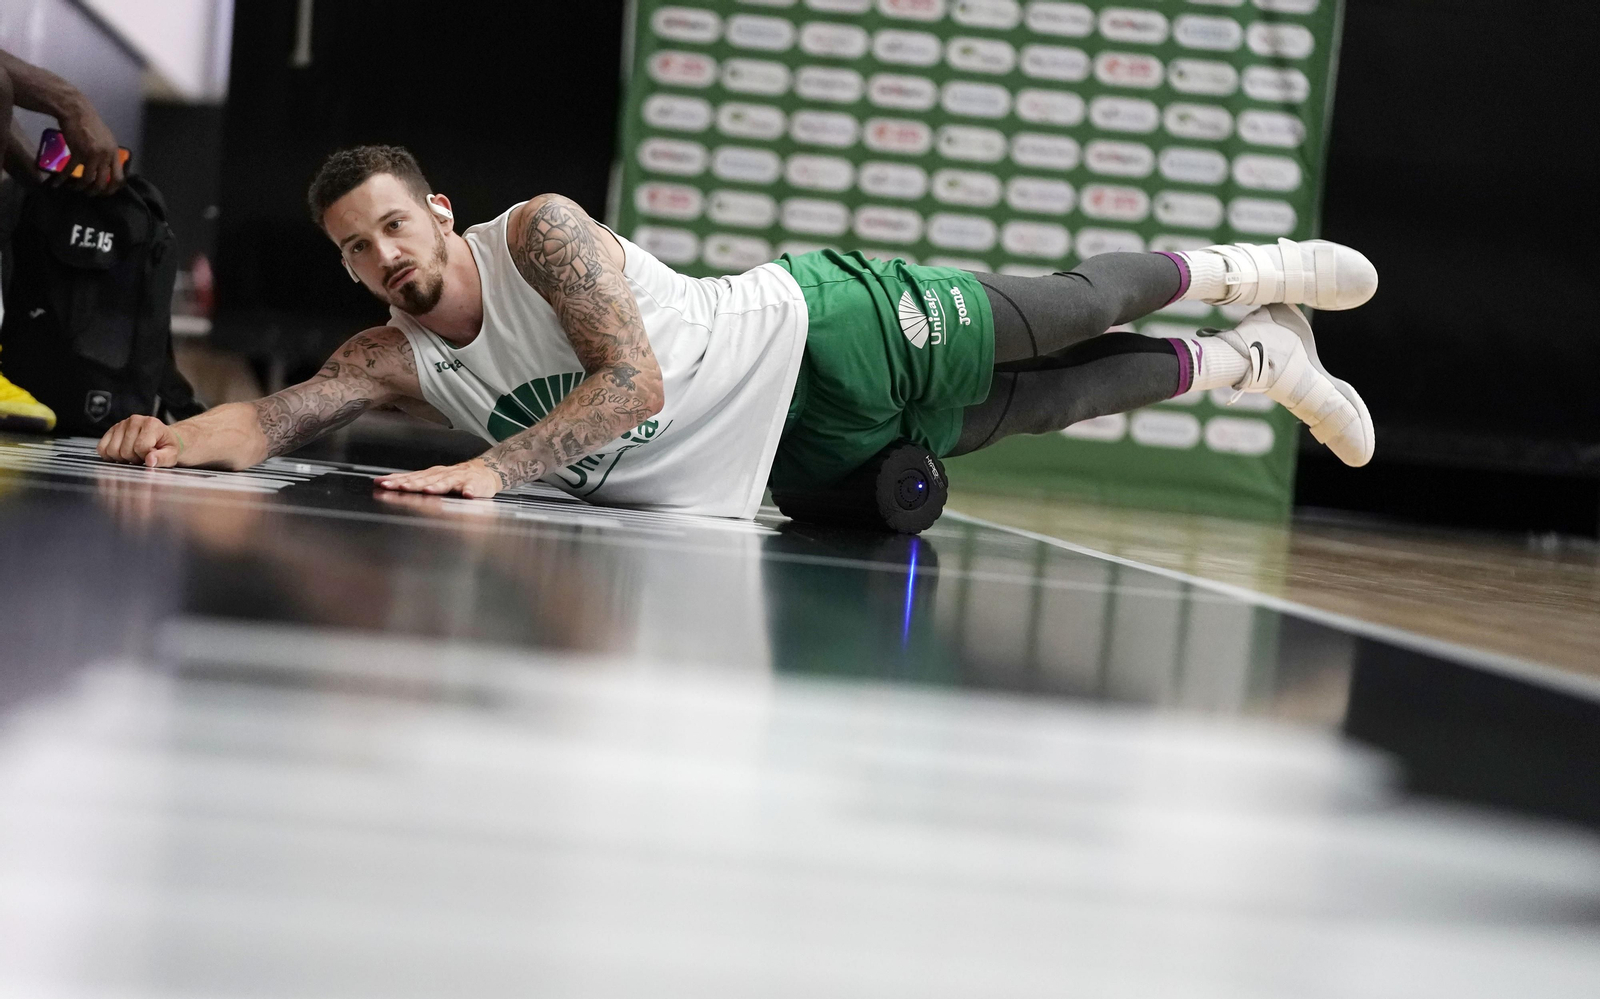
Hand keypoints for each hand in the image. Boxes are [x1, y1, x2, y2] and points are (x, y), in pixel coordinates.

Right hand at [54, 102, 123, 194]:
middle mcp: (105, 156)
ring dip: (80, 187)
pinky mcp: (77, 152)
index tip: (105, 192)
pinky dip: (63, 179)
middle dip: (96, 192)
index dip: (113, 188)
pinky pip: (70, 171)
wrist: (76, 111)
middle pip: (104, 182)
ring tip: (75, 188)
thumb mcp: (106, 139)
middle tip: (90, 194)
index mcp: (114, 153)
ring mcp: (92, 155)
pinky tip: (57, 184)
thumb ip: (108, 153)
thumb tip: (108, 166)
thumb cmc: (90, 124)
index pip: (119, 177)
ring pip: (88, 180)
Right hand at [98, 414, 183, 466]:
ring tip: (135, 454)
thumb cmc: (167, 446)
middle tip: (143, 456)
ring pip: (112, 451)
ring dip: (123, 458)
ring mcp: (121, 424)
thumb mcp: (172, 455)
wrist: (163, 438)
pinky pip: (102, 448)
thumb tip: (150, 460)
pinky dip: (110, 456)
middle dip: (135, 459)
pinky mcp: (111, 430)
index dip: (146, 457)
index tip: (153, 454)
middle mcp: (134, 420)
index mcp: (151, 424)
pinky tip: (122, 454)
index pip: (141, 447)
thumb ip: (163, 458)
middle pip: (125, 451)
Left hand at [374, 458, 502, 498]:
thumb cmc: (456, 478)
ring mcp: (459, 479)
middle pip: (425, 479)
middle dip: (412, 483)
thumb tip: (386, 482)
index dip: (396, 480)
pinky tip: (467, 494)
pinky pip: (473, 488)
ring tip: (429, 490)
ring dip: (438, 486)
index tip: (382, 484)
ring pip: (447, 482)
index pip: (410, 477)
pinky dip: (470, 490)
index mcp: (431, 475)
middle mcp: (442, 475)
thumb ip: (413, 481)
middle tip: (400, 487)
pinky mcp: (475, 484)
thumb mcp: (433, 479)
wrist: (486, 472)